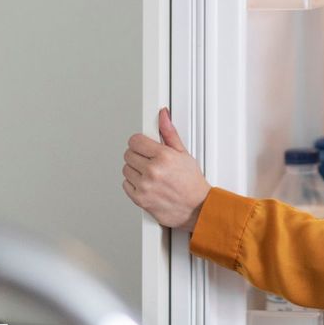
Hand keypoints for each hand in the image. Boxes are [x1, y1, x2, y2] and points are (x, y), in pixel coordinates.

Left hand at [122, 108, 211, 229]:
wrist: (197, 208)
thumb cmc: (192, 183)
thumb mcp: (184, 154)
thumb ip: (169, 133)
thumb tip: (162, 116)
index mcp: (163, 157)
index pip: (135, 141)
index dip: (139, 142)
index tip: (144, 146)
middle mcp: (153, 171)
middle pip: (128, 154)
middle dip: (138, 156)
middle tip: (149, 161)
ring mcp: (145, 186)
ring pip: (126, 169)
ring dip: (135, 170)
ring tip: (150, 173)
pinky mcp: (140, 199)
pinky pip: (126, 185)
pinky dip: (133, 184)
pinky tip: (147, 183)